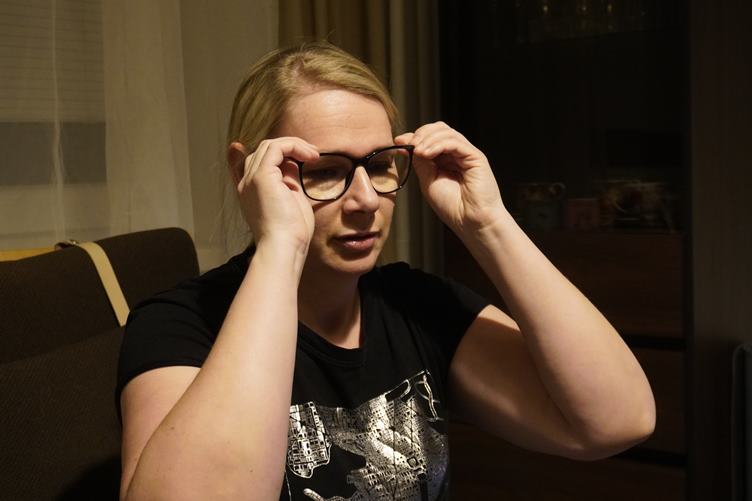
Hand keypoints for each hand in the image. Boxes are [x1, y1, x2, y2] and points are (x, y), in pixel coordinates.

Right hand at [230, 137, 318, 251]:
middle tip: (313, 155)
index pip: (250, 163)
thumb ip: (288, 180)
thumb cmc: (291, 233)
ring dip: (295, 145)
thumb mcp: (291, 200)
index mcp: (250, 192)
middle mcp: (246, 183)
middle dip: (290, 148)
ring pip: (270, 146)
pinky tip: (310, 157)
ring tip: (313, 156)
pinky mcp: (262, 176)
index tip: (291, 149)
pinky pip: (277, 147)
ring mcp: (251, 178)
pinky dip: (295, 146)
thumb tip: (293, 163)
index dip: (267, 152)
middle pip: (264, 151)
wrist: (284, 247)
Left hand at [395, 122, 505, 235]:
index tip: (398, 141)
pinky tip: (426, 153)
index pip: (430, 138)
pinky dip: (438, 144)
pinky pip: (455, 142)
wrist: (470, 222)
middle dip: (421, 134)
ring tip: (417, 151)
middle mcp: (457, 154)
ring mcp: (467, 154)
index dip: (414, 136)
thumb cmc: (452, 206)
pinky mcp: (476, 157)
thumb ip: (421, 162)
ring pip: (446, 132)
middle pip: (439, 129)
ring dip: (427, 139)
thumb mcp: (428, 181)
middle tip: (408, 144)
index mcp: (446, 160)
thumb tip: (410, 144)